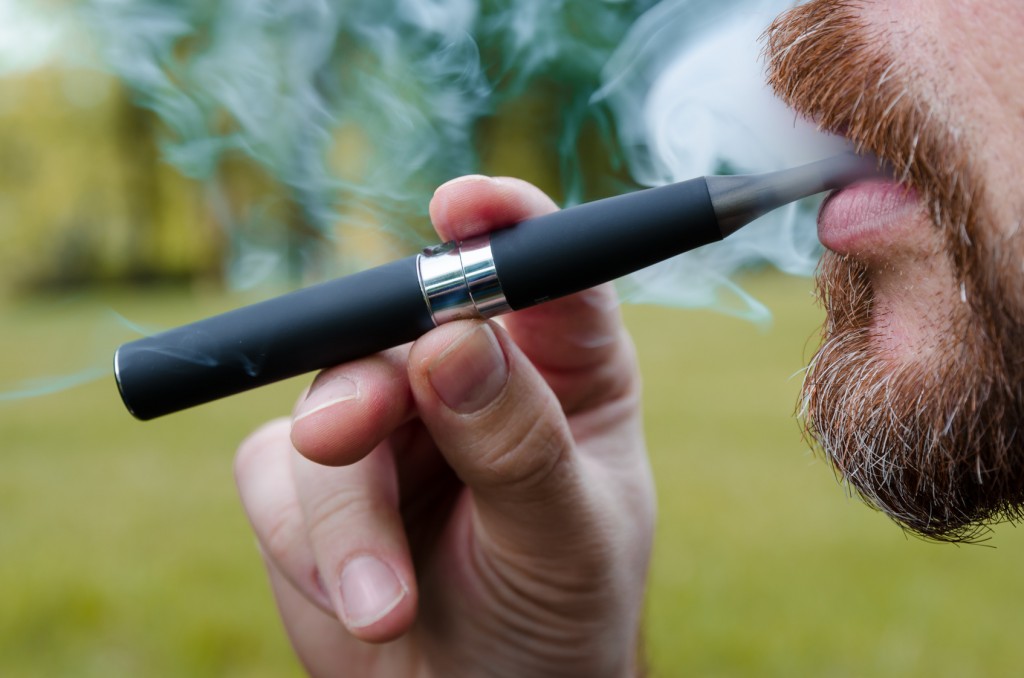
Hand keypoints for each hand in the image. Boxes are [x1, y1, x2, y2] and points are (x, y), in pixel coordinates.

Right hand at [234, 176, 655, 677]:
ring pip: (325, 410)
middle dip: (366, 391)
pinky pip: (274, 479)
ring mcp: (385, 422)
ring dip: (343, 519)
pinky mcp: (311, 479)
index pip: (542, 272)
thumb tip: (452, 337)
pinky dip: (306, 548)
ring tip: (385, 608)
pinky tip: (362, 606)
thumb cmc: (556, 623)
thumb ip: (517, 443)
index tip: (460, 208)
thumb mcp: (562, 542)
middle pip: (401, 326)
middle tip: (341, 440)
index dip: (503, 223)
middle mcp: (470, 378)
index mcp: (561, 372)